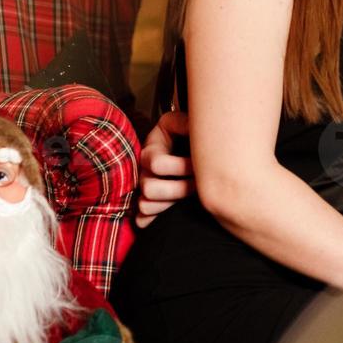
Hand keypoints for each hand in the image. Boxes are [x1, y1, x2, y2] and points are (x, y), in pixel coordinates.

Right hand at [135, 110, 191, 227]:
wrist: (192, 148)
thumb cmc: (190, 134)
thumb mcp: (186, 122)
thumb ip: (187, 123)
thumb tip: (192, 128)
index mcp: (153, 148)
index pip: (157, 164)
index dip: (181, 167)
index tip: (200, 165)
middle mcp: (145, 168)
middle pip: (149, 188)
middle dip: (178, 189)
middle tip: (198, 186)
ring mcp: (145, 186)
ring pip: (145, 205)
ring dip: (169, 205)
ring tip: (189, 198)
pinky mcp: (149, 202)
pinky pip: (141, 218)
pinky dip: (154, 219)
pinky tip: (170, 214)